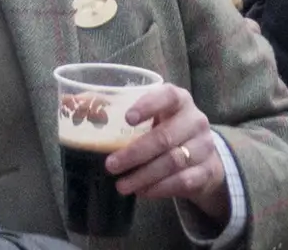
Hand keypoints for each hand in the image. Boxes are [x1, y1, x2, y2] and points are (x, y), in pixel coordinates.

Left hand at [104, 82, 233, 227]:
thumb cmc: (167, 129)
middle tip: (111, 165)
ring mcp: (205, 146)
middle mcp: (195, 120)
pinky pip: (183, 182)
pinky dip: (160, 188)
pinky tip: (143, 192)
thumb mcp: (155, 117)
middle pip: (164, 137)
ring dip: (144, 176)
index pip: (167, 96)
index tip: (127, 118)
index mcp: (179, 100)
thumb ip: (129, 116)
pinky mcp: (208, 170)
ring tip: (121, 185)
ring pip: (172, 162)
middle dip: (135, 153)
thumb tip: (79, 110)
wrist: (203, 156)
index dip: (148, 106)